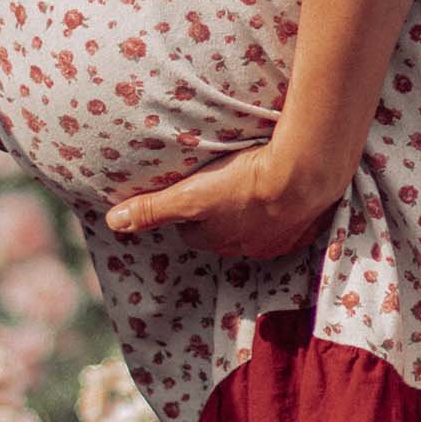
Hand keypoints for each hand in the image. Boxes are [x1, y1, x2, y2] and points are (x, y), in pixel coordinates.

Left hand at [102, 134, 349, 259]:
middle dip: (222, 212)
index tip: (191, 189)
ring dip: (255, 209)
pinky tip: (286, 184)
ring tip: (256, 180)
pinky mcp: (307, 226)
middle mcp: (247, 247)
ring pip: (259, 226)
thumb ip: (152, 209)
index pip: (193, 231)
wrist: (304, 174)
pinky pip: (292, 221)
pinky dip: (287, 207)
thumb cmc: (244, 182)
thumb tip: (114, 222)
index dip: (189, 210)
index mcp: (217, 240)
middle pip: (226, 231)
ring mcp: (280, 239)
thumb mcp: (190, 195)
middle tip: (223, 182)